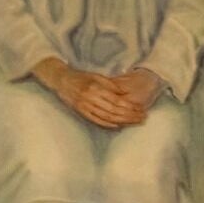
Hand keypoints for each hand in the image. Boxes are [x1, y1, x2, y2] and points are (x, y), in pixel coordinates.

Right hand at [29, 58, 152, 128]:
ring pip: (107, 118)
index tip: (142, 109)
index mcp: (96, 88)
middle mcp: (90, 98)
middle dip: (130, 116)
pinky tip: (118, 126)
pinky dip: (108, 124)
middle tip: (142, 118)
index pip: (117, 101)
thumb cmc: (82, 77)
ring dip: (123, 122)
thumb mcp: (97, 76)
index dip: (131, 107)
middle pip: (114, 111)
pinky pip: (96, 120)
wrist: (61, 80)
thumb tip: (126, 94)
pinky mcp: (80, 111)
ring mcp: (84, 106)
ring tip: (134, 122)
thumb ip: (112, 85)